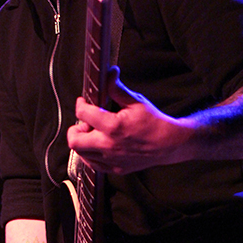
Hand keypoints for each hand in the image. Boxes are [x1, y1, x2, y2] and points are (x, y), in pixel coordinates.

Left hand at [67, 66, 190, 173]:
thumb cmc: (153, 122)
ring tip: (92, 133)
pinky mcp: (114, 169)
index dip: (80, 104)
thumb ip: (117, 88)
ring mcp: (111, 160)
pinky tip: (99, 145)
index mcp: (113, 126)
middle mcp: (109, 145)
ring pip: (81, 153)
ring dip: (82, 142)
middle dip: (74, 128)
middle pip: (74, 140)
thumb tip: (109, 73)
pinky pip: (92, 164)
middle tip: (84, 122)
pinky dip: (90, 154)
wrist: (168, 144)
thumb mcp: (136, 101)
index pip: (83, 114)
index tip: (83, 102)